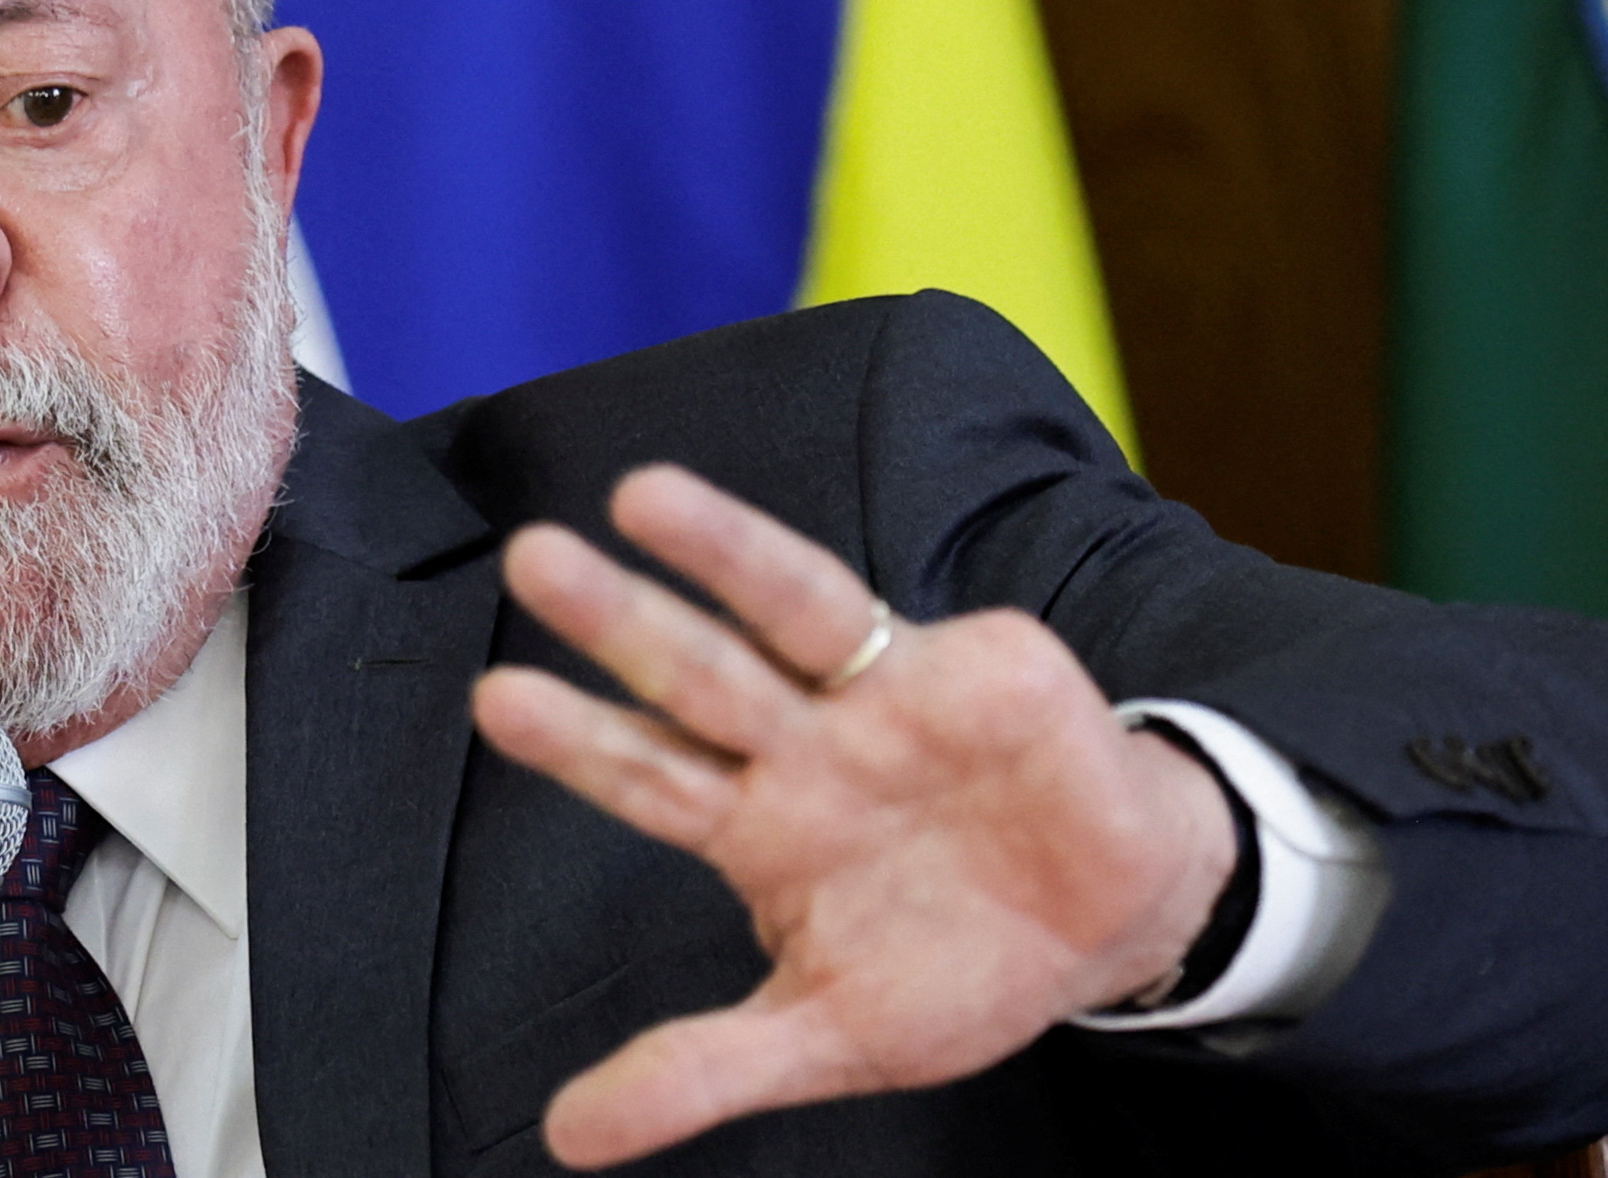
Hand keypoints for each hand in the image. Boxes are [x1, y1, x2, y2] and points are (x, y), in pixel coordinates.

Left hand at [470, 465, 1234, 1168]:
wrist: (1110, 926)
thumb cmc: (956, 966)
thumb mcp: (826, 1036)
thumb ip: (698, 1073)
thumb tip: (563, 1140)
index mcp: (755, 821)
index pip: (645, 771)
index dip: (578, 738)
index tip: (496, 697)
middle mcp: (800, 740)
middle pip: (695, 671)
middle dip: (619, 616)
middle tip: (532, 558)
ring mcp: (882, 692)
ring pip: (790, 609)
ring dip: (723, 551)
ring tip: (644, 494)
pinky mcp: (977, 663)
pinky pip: (934, 639)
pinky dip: (917, 640)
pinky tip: (896, 630)